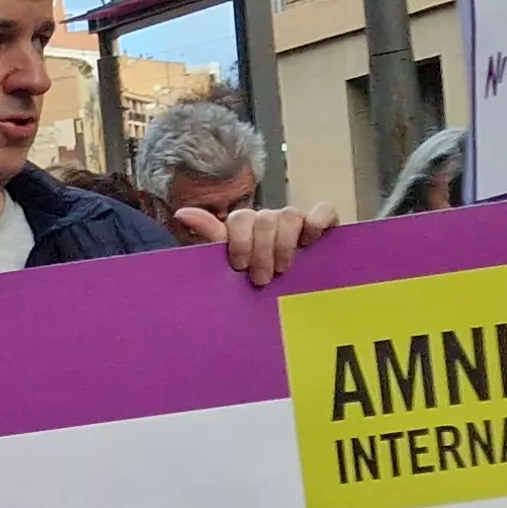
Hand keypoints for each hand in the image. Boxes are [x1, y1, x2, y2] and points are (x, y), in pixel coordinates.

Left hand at [176, 203, 337, 287]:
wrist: (290, 297)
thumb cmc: (253, 277)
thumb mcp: (230, 261)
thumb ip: (210, 236)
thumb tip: (182, 213)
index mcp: (246, 226)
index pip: (240, 218)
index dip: (240, 241)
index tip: (240, 266)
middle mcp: (270, 219)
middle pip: (264, 218)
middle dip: (261, 250)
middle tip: (262, 279)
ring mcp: (296, 221)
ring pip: (290, 214)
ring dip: (284, 243)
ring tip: (284, 269)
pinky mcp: (322, 225)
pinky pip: (324, 210)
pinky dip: (318, 221)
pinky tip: (311, 240)